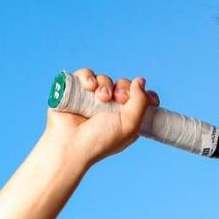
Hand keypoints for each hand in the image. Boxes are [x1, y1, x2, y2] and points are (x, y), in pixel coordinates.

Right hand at [43, 67, 161, 166]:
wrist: (70, 144)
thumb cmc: (100, 140)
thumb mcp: (130, 125)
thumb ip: (141, 102)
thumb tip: (140, 81)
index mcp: (125, 118)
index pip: (140, 98)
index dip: (144, 94)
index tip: (149, 97)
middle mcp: (109, 108)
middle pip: (123, 85)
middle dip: (123, 88)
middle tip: (118, 98)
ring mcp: (91, 99)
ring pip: (104, 79)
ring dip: (105, 84)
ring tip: (101, 97)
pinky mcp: (75, 91)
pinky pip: (85, 74)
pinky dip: (88, 77)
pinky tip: (89, 87)